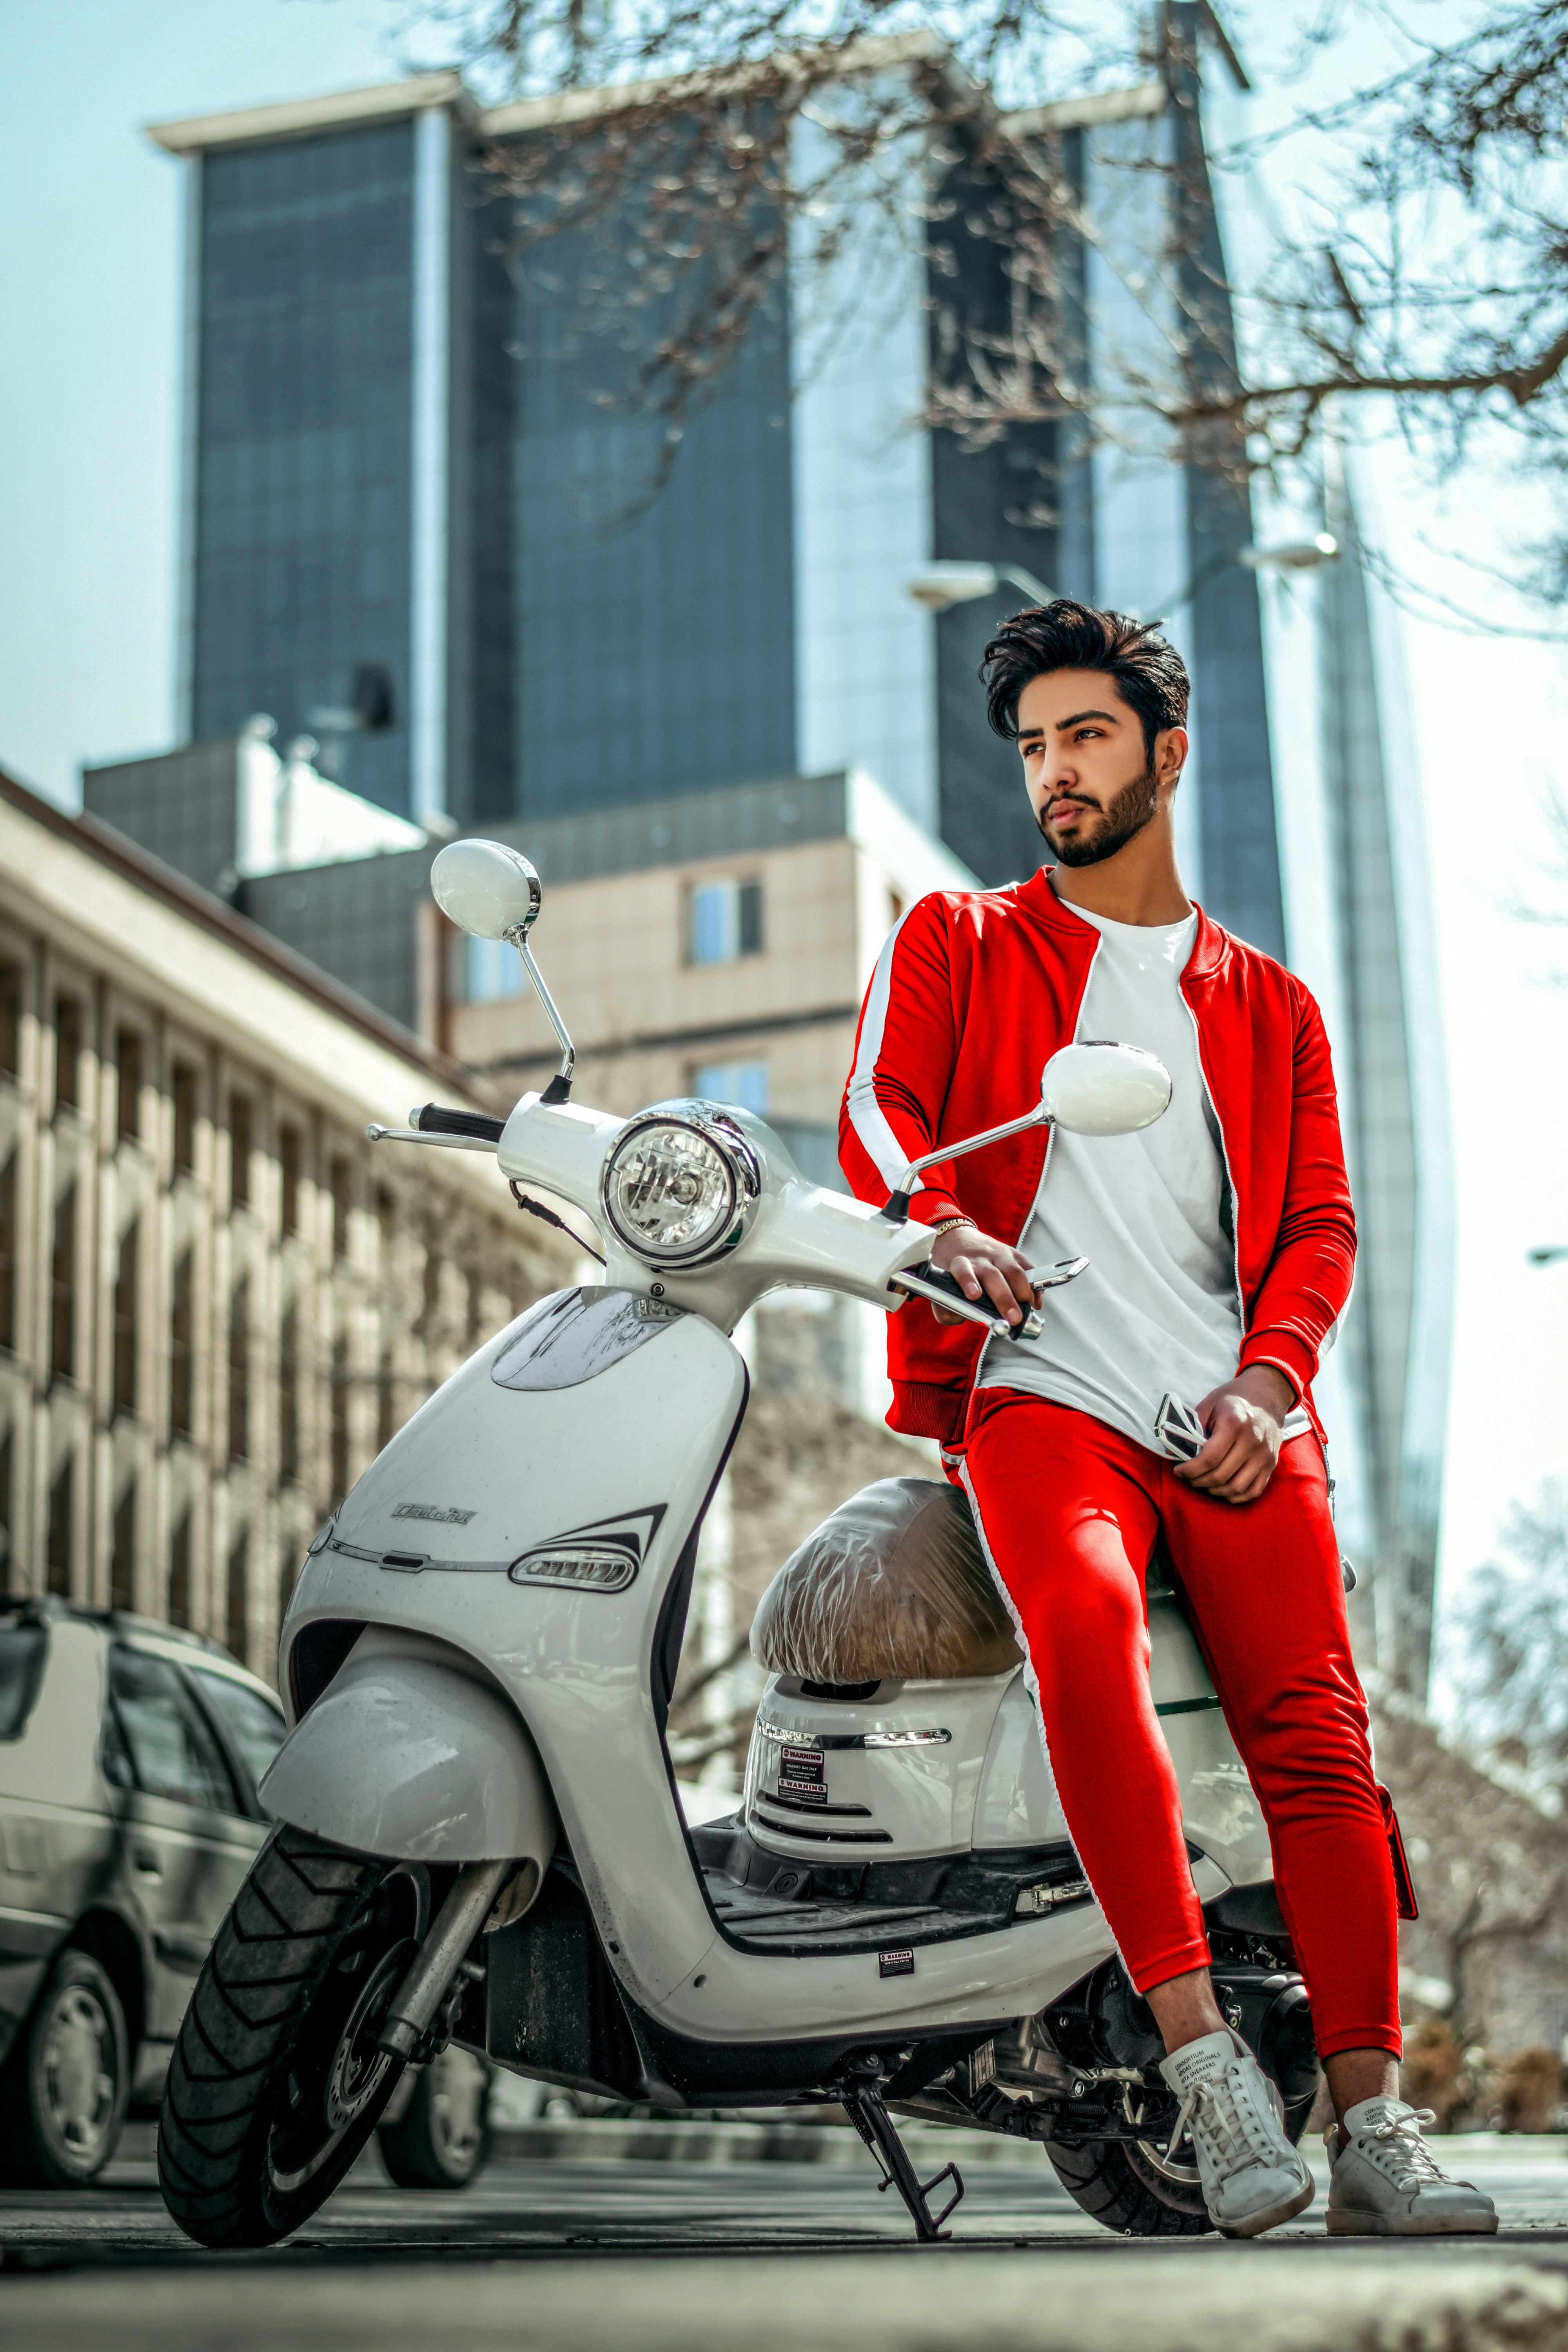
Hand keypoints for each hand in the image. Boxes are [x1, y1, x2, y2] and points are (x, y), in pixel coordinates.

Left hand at [928, 1224, 1037, 1327]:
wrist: (956, 1237)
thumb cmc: (949, 1266)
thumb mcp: (938, 1285)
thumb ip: (945, 1308)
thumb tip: (960, 1318)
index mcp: (959, 1264)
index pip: (963, 1270)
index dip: (969, 1281)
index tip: (974, 1295)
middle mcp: (979, 1257)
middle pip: (993, 1276)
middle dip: (1004, 1298)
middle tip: (1013, 1318)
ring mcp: (998, 1254)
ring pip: (1013, 1270)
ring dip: (1022, 1291)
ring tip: (1026, 1309)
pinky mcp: (1012, 1253)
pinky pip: (1028, 1267)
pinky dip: (1034, 1285)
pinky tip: (1036, 1301)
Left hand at [1175, 1366, 1293, 1504]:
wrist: (1268, 1394)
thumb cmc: (1234, 1398)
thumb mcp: (1210, 1404)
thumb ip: (1193, 1427)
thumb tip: (1175, 1450)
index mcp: (1234, 1423)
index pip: (1210, 1458)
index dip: (1190, 1470)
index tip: (1178, 1471)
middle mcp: (1252, 1442)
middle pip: (1221, 1476)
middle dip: (1198, 1481)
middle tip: (1188, 1477)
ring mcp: (1264, 1455)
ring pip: (1236, 1488)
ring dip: (1214, 1490)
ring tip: (1203, 1482)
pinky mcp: (1271, 1464)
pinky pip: (1253, 1491)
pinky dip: (1235, 1496)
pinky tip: (1222, 1488)